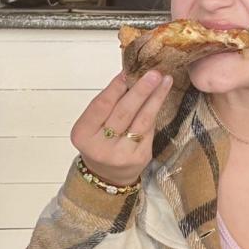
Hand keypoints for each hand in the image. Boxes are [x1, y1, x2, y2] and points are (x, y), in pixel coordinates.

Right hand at [70, 71, 173, 186]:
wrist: (107, 176)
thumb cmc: (98, 141)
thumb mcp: (92, 124)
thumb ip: (107, 104)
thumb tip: (129, 76)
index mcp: (83, 135)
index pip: (101, 106)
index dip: (115, 88)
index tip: (128, 72)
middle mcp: (101, 147)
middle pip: (123, 112)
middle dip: (140, 90)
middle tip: (154, 73)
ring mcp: (122, 154)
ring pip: (142, 120)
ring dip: (155, 98)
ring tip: (165, 81)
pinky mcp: (140, 158)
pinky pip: (149, 130)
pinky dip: (154, 111)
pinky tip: (160, 97)